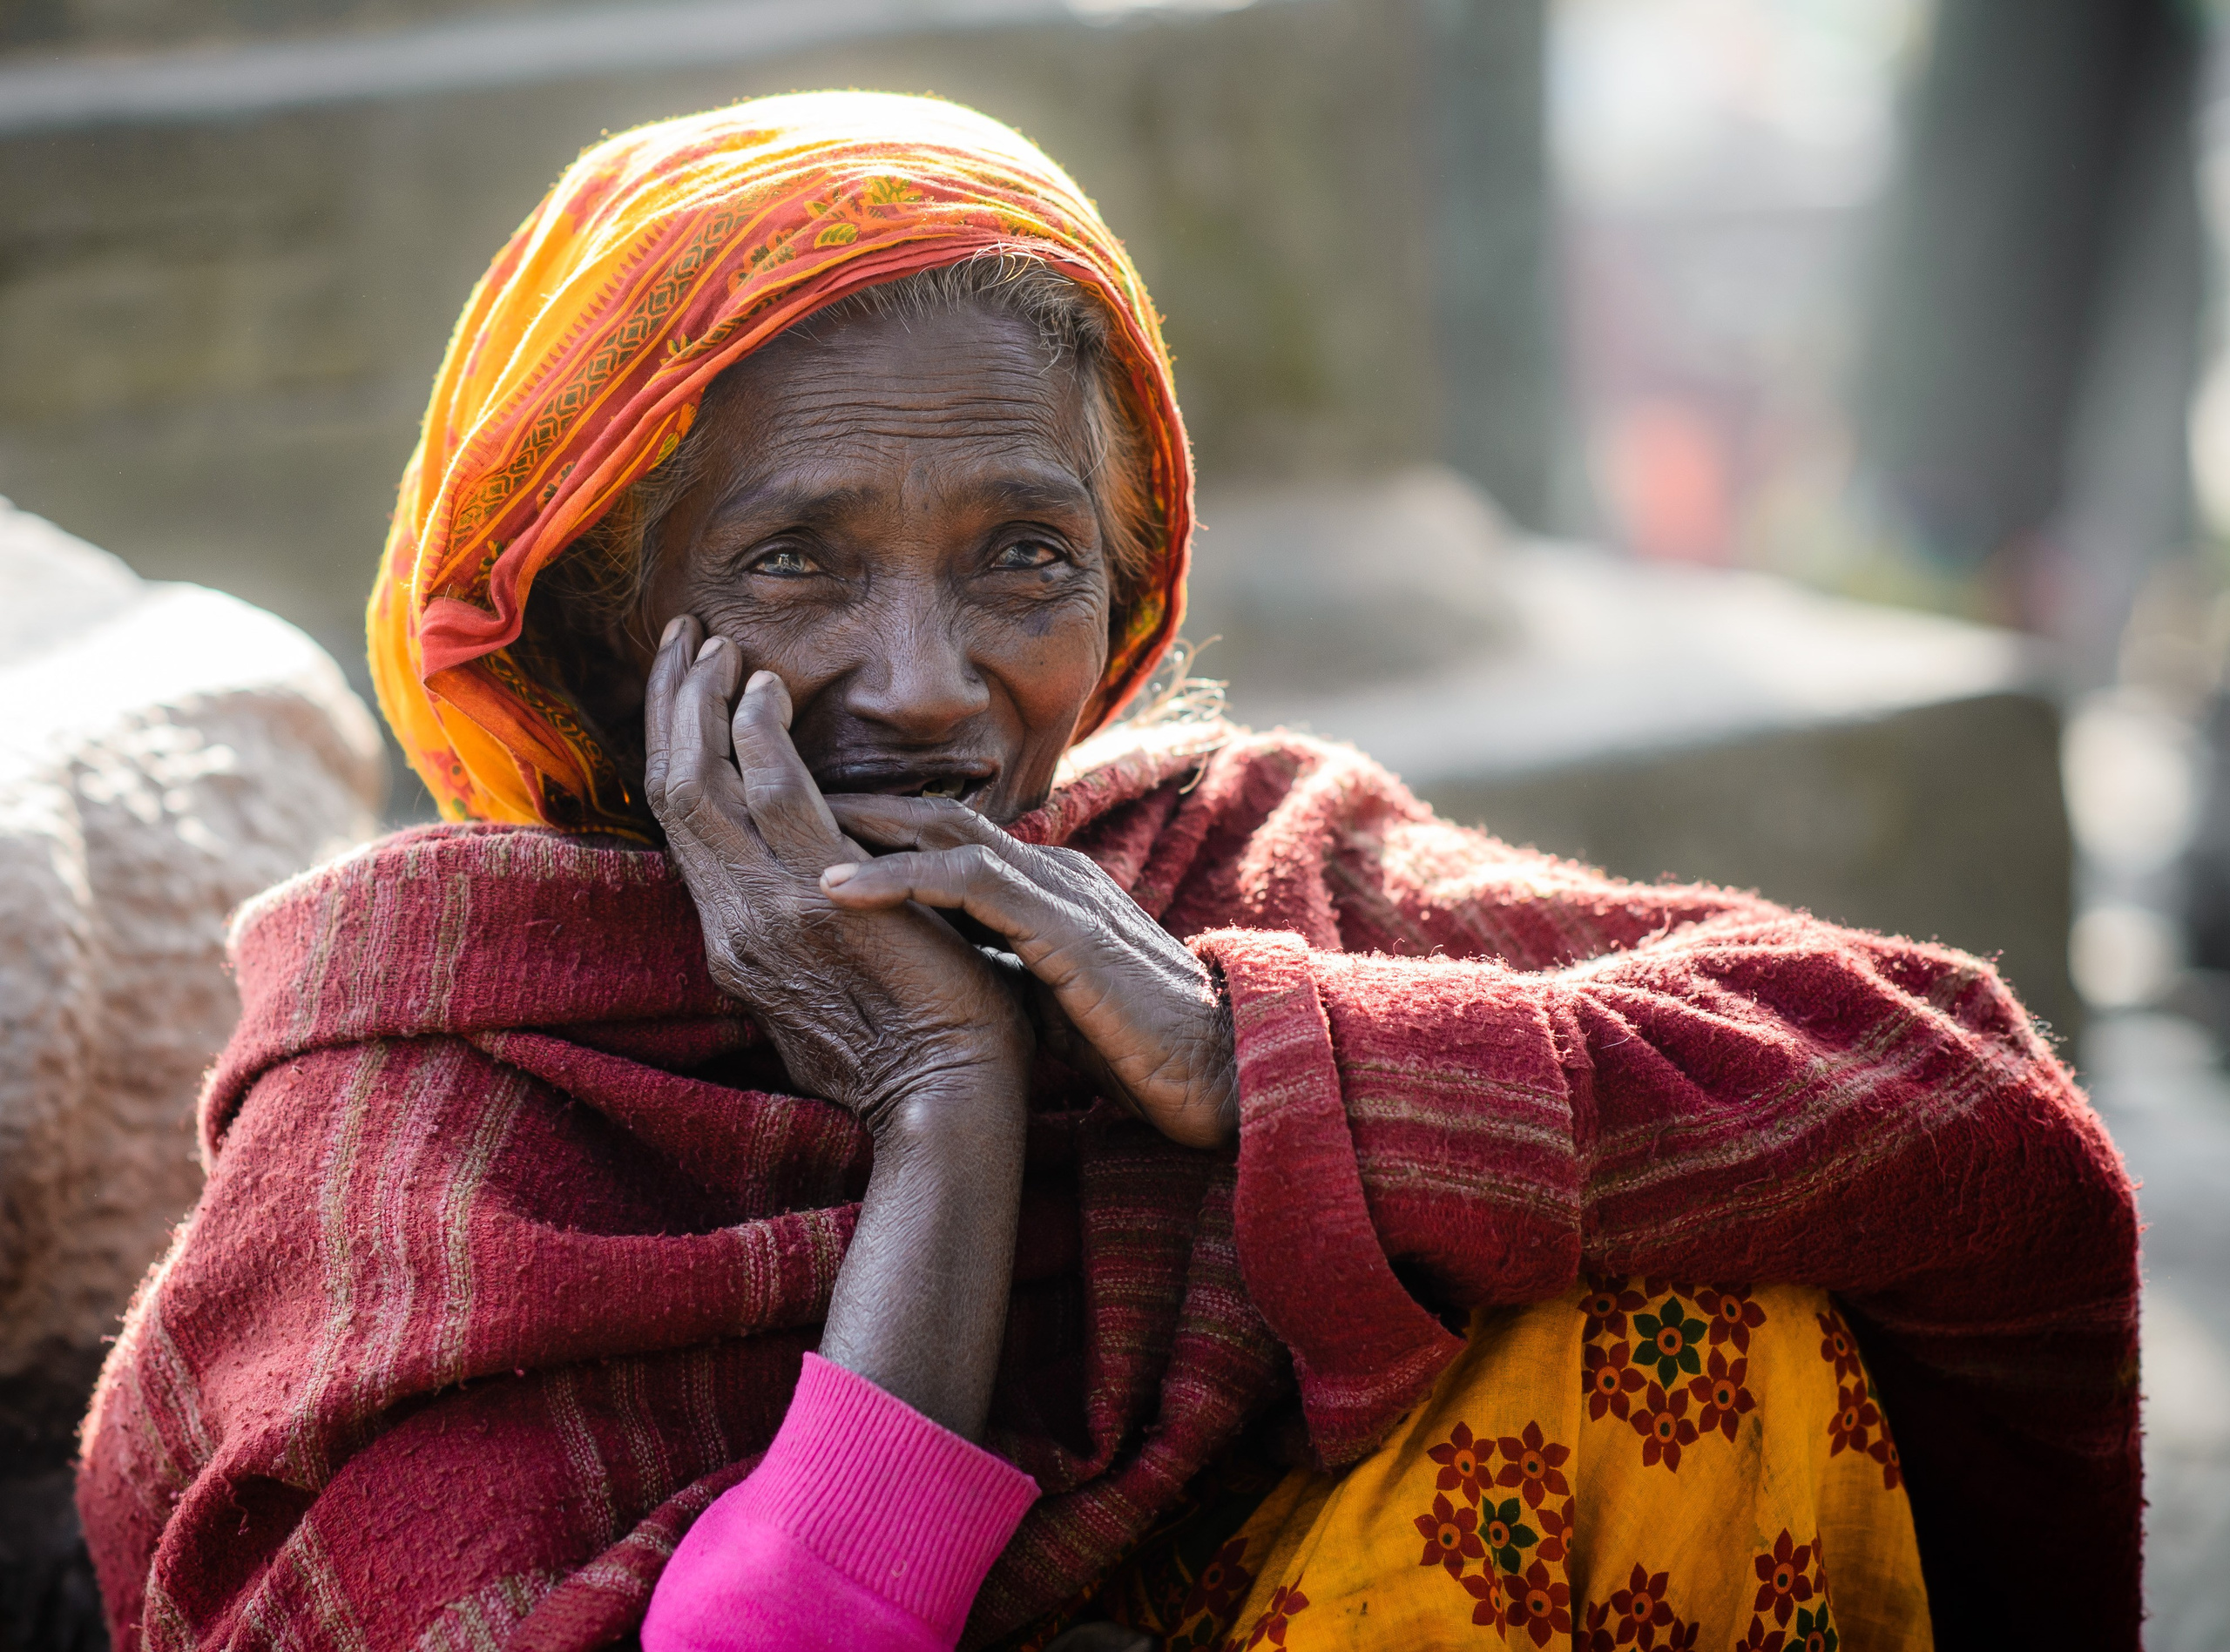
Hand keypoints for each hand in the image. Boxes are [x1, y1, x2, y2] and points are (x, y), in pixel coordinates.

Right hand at [642, 618, 1029, 1129]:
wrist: (949, 1099)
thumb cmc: (921, 1042)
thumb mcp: (838, 978)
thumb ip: (813, 923)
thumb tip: (825, 872)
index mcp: (738, 939)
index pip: (685, 823)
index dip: (676, 745)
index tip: (687, 683)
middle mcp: (731, 923)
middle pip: (670, 792)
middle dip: (669, 707)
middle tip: (682, 637)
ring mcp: (765, 913)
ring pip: (698, 785)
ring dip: (701, 704)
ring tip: (713, 644)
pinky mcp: (817, 900)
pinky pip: (771, 796)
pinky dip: (759, 735)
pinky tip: (765, 690)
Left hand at [818, 793, 1238, 1148]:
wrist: (1221, 1069)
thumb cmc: (1132, 1044)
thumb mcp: (1040, 995)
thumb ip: (989, 967)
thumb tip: (920, 972)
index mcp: (1042, 885)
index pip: (940, 837)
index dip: (866, 829)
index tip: (788, 832)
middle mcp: (1047, 870)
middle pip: (930, 812)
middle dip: (848, 801)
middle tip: (762, 790)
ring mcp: (1057, 890)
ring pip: (942, 830)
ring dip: (856, 821)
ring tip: (776, 812)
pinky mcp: (1062, 926)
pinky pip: (967, 882)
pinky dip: (896, 878)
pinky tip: (834, 885)